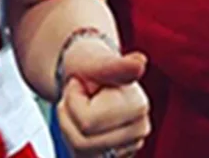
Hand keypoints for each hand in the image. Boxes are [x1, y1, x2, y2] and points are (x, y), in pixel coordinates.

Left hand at [57, 38, 149, 157]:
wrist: (87, 74)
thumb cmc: (90, 65)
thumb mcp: (95, 60)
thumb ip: (117, 66)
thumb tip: (139, 62)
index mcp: (138, 106)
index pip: (87, 122)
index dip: (73, 98)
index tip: (78, 82)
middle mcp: (139, 131)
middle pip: (82, 142)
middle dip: (68, 114)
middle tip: (76, 94)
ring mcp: (129, 147)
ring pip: (81, 152)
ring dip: (69, 126)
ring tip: (79, 106)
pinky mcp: (115, 156)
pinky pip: (82, 157)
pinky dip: (74, 139)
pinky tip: (81, 122)